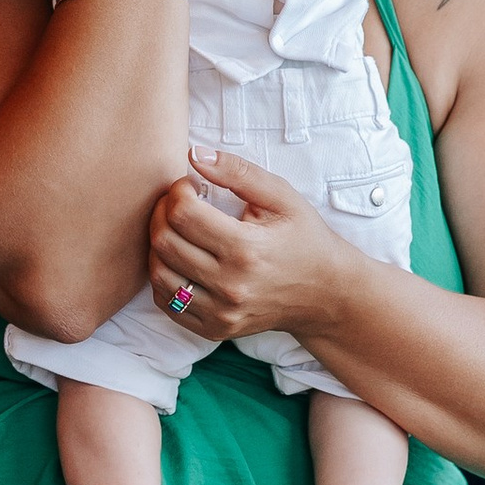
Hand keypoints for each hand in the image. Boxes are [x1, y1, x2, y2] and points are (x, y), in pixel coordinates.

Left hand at [147, 146, 361, 347]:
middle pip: (165, 242)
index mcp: (247, 249)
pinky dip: (165, 278)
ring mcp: (221, 313)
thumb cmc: (303, 238)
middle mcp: (230, 285)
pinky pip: (168, 303)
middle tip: (177, 204)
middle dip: (162, 213)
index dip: (177, 191)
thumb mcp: (282, 196)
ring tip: (176, 230)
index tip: (191, 186)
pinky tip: (181, 259)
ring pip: (159, 274)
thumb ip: (238, 172)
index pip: (182, 214)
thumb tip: (194, 154)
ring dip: (158, 245)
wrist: (325, 293)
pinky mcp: (214, 329)